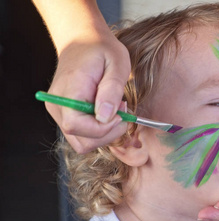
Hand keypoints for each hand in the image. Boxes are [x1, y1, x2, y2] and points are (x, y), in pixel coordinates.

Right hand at [46, 33, 130, 153]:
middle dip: (108, 134)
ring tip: (116, 110)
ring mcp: (59, 113)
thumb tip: (105, 116)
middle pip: (82, 142)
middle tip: (122, 111)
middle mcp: (57, 106)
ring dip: (105, 134)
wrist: (82, 41)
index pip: (77, 126)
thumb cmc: (101, 49)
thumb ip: (112, 90)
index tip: (121, 115)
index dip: (103, 128)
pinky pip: (84, 135)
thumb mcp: (116, 63)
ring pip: (83, 143)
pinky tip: (108, 112)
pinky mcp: (66, 116)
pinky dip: (100, 131)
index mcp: (68, 91)